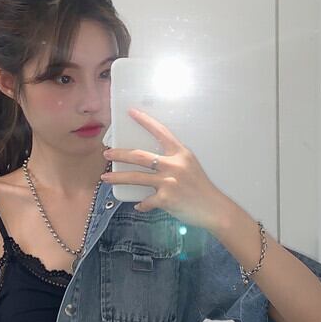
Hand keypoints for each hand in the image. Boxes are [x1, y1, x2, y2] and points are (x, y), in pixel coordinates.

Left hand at [100, 108, 226, 230]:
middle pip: (140, 156)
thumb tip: (153, 165)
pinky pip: (146, 201)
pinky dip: (141, 204)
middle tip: (107, 153)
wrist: (215, 209)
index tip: (131, 112)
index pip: (161, 132)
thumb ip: (173, 162)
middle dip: (120, 154)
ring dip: (118, 177)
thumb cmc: (202, 189)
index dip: (145, 121)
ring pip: (136, 178)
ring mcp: (169, 182)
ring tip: (105, 177)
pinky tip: (139, 205)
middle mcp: (174, 165)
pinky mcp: (166, 199)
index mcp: (181, 153)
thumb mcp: (190, 167)